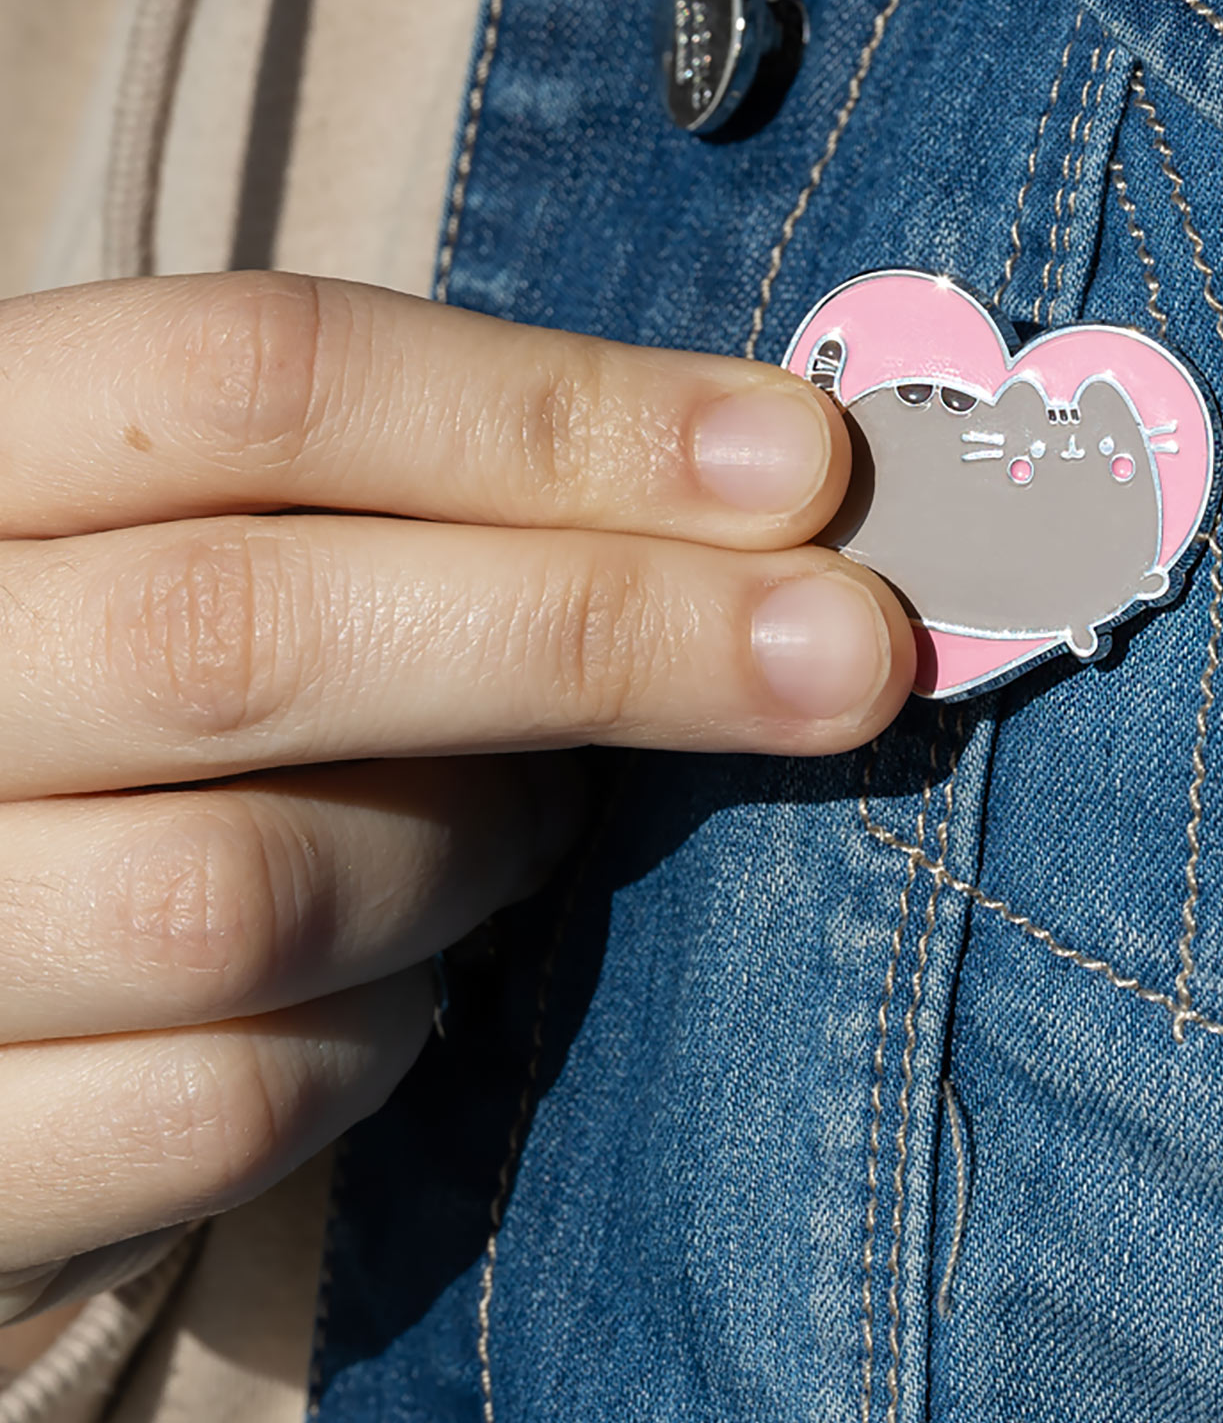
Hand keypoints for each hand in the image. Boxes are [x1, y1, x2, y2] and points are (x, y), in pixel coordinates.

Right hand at [0, 272, 913, 1319]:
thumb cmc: (122, 692)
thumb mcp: (216, 535)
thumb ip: (418, 508)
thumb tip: (758, 513)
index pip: (254, 376)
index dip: (554, 413)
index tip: (798, 461)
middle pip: (260, 628)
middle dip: (607, 632)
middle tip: (848, 651)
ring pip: (253, 891)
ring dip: (471, 851)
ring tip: (524, 826)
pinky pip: (230, 1099)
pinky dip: (379, 1040)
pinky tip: (401, 990)